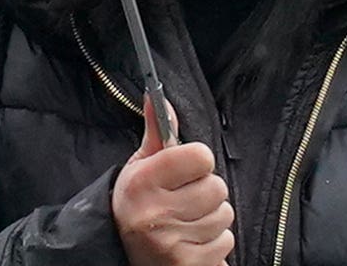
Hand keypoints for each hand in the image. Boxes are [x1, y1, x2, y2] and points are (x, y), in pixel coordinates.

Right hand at [111, 99, 234, 265]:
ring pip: (224, 216)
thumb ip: (156, 133)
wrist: (121, 254)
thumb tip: (155, 95)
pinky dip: (213, 244)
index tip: (185, 170)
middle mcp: (157, 213)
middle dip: (206, 193)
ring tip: (187, 223)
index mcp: (144, 182)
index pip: (202, 157)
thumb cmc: (137, 204)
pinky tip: (191, 242)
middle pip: (217, 187)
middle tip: (185, 200)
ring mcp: (173, 244)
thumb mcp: (139, 167)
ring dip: (211, 219)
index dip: (197, 162)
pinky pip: (226, 243)